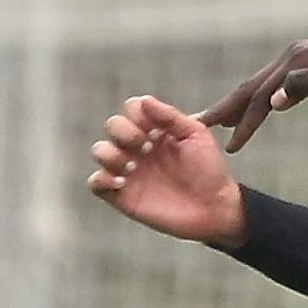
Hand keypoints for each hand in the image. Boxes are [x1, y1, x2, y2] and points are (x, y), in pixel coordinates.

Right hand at [88, 95, 246, 247]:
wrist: (212, 207)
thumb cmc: (208, 170)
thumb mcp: (196, 136)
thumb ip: (170, 116)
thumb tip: (144, 100)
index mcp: (156, 130)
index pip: (132, 109)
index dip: (138, 113)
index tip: (155, 128)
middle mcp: (138, 147)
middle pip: (112, 125)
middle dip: (125, 131)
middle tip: (145, 146)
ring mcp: (128, 170)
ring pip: (99, 150)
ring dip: (111, 154)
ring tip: (133, 167)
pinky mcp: (121, 195)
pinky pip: (95, 182)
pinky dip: (102, 179)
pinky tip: (123, 182)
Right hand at [198, 5, 307, 152]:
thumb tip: (273, 101)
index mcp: (299, 62)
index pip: (262, 96)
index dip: (244, 122)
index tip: (227, 148)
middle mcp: (294, 58)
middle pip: (251, 87)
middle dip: (225, 109)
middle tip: (194, 128)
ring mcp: (300, 60)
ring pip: (261, 86)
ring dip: (238, 104)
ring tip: (215, 123)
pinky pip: (276, 86)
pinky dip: (260, 100)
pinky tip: (256, 112)